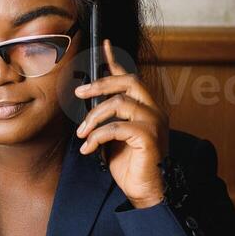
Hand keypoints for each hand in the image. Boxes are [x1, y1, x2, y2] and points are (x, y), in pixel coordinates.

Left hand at [73, 38, 169, 207]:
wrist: (145, 192)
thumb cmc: (130, 166)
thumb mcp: (112, 137)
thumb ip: (106, 118)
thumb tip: (87, 103)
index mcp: (146, 108)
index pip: (130, 77)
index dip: (115, 60)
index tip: (103, 43)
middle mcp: (154, 111)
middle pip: (128, 81)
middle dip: (100, 83)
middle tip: (79, 93)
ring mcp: (155, 123)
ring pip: (120, 103)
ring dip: (94, 117)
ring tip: (83, 134)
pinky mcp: (150, 137)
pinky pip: (118, 127)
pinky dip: (98, 136)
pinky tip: (89, 149)